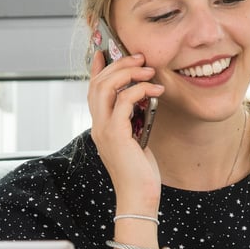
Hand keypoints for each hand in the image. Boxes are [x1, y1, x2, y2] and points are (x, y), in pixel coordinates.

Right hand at [87, 50, 164, 206]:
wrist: (139, 197)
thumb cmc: (141, 172)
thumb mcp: (137, 140)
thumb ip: (134, 120)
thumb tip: (145, 99)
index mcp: (101, 126)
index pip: (93, 90)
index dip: (97, 68)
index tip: (104, 51)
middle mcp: (98, 126)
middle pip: (98, 83)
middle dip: (118, 65)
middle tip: (139, 58)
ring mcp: (104, 130)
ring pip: (105, 87)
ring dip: (128, 73)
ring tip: (148, 70)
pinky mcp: (116, 135)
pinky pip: (123, 102)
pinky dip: (140, 90)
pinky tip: (156, 91)